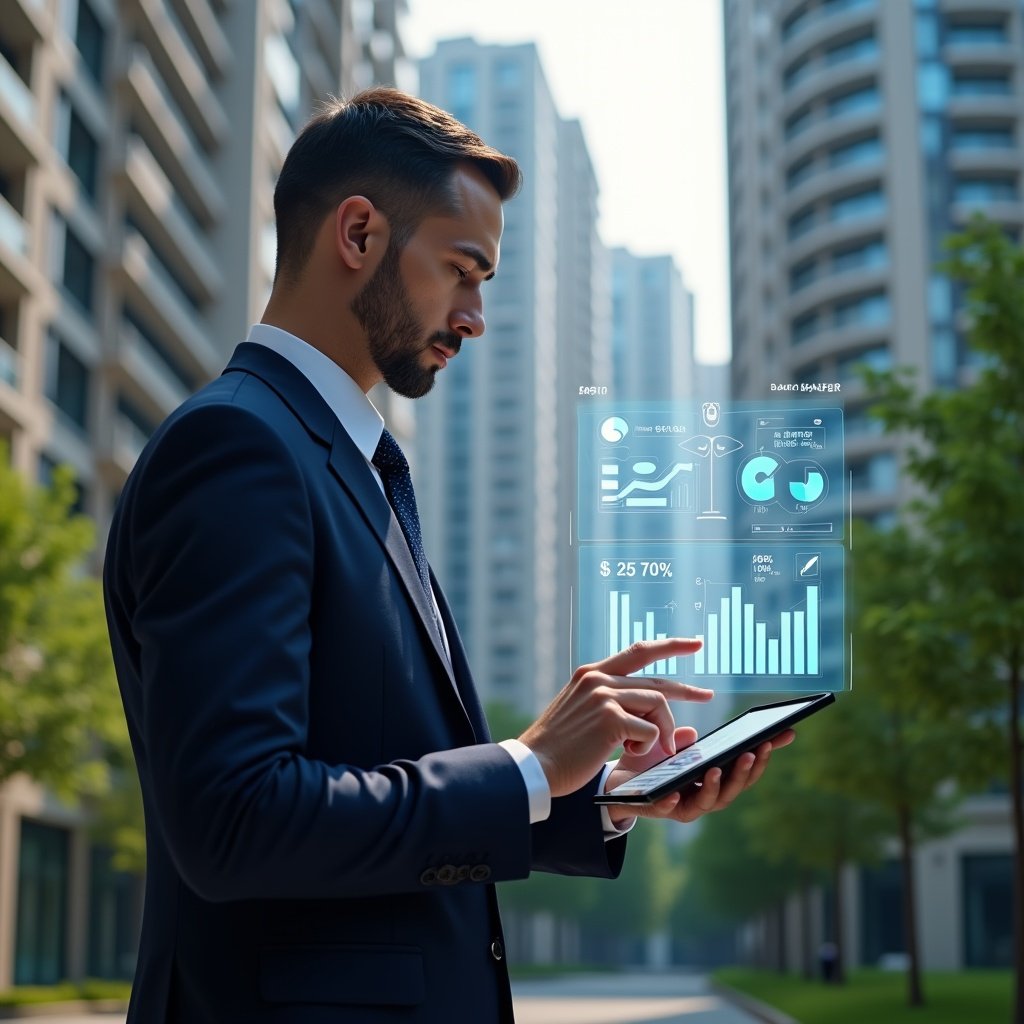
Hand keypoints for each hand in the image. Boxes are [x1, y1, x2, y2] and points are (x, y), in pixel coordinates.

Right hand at [518, 639, 710, 797]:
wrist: (534, 767)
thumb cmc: (560, 748)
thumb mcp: (584, 713)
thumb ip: (613, 703)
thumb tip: (656, 710)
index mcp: (591, 674)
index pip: (638, 651)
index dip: (669, 646)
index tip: (695, 644)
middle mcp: (598, 679)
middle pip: (657, 681)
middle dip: (687, 690)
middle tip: (708, 695)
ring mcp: (604, 696)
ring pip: (658, 704)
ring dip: (661, 731)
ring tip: (645, 750)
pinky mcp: (610, 718)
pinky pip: (650, 731)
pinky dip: (646, 747)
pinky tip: (625, 754)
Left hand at [604, 725, 795, 829]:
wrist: (618, 786)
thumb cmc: (650, 766)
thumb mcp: (670, 749)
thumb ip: (684, 742)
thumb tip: (697, 733)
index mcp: (715, 777)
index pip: (746, 764)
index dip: (767, 750)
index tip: (786, 732)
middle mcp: (706, 795)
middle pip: (736, 786)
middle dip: (747, 770)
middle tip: (754, 750)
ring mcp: (687, 806)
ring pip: (710, 801)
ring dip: (717, 785)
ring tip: (716, 769)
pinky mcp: (662, 810)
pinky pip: (670, 809)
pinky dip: (674, 801)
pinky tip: (674, 792)